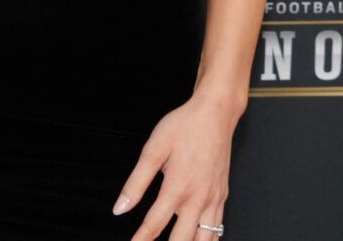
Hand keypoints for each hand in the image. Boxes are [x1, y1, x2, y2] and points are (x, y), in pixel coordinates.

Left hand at [112, 93, 239, 240]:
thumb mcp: (153, 150)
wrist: (215, 115)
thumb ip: (135, 183)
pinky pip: (217, 228)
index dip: (141, 240)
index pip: (155, 224)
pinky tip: (196, 240)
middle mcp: (198, 198)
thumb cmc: (183, 128)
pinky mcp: (222, 197)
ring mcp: (213, 199)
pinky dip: (207, 239)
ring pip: (204, 239)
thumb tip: (120, 208)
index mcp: (178, 187)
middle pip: (182, 239)